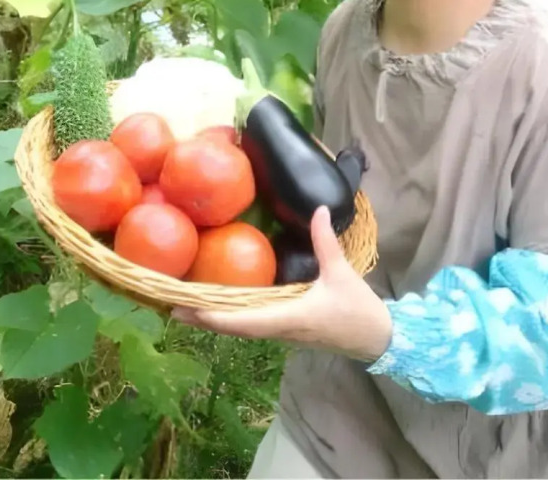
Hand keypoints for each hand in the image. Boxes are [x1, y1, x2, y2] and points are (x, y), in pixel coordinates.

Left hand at [171, 206, 392, 362]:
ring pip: (240, 329)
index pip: (242, 322)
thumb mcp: (341, 273)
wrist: (376, 339)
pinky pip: (252, 326)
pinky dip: (231, 317)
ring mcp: (282, 333)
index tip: (186, 309)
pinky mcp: (287, 330)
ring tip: (187, 304)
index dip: (212, 316)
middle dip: (202, 317)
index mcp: (288, 318)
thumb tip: (317, 209)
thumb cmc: (358, 310)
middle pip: (232, 329)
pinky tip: (221, 304)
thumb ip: (326, 242)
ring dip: (214, 318)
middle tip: (170, 305)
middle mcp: (278, 330)